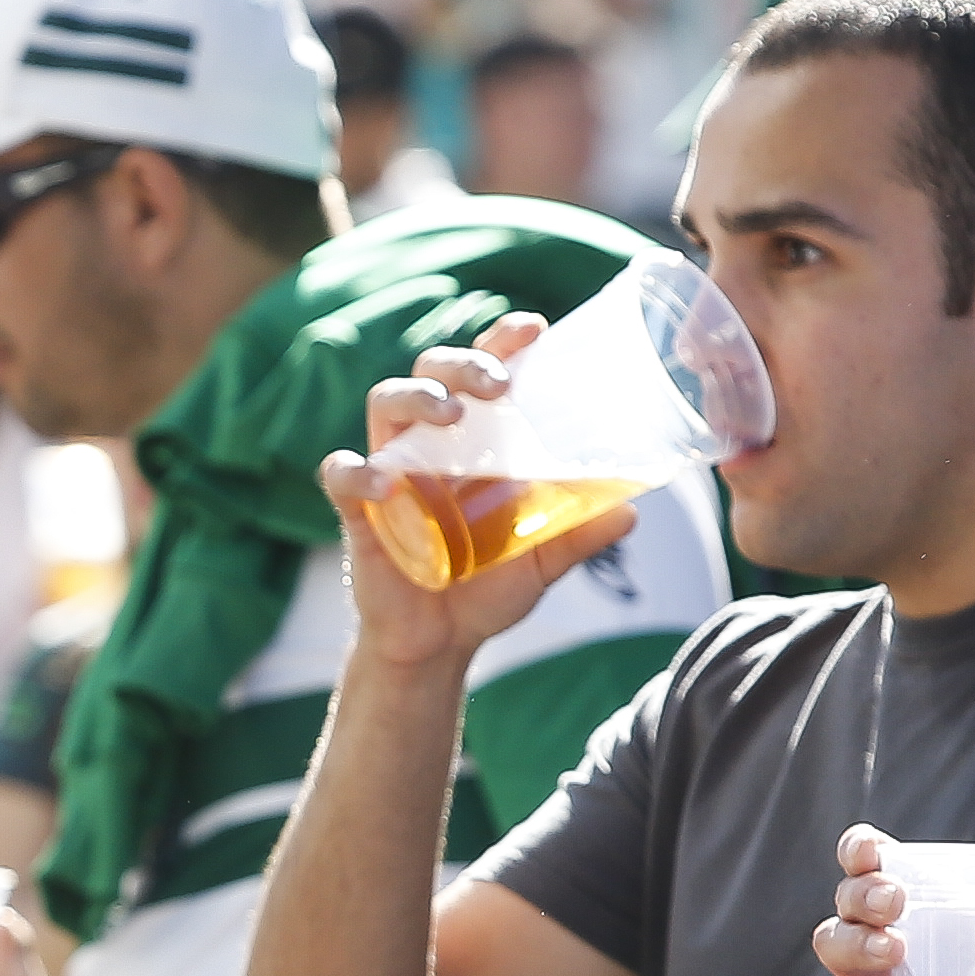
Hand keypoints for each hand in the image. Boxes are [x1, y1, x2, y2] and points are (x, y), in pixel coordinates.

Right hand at [319, 318, 636, 674]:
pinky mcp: (359, 510)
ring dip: (417, 398)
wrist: (438, 646)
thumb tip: (633, 511)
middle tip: (498, 386)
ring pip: (386, 403)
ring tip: (449, 416)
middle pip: (431, 372)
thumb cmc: (484, 591)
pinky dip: (357, 472)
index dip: (501, 342)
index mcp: (473, 442)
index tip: (532, 329)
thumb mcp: (541, 562)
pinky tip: (384, 484)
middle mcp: (430, 444)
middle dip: (462, 364)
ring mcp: (391, 471)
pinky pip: (341, 474)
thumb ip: (580, 535)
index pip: (482, 372)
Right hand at [802, 824, 974, 975]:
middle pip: (845, 899)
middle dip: (863, 893)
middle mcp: (882, 936)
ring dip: (855, 941)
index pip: (868, 861)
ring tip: (897, 951)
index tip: (875, 852)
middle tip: (899, 903)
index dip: (861, 849)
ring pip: (829, 944)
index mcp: (917, 905)